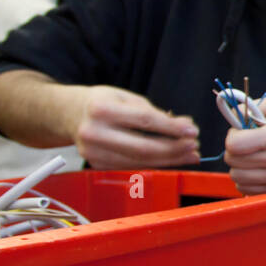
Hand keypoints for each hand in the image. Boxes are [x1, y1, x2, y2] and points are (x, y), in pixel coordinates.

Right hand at [75, 86, 198, 167]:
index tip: (192, 131)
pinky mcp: (98, 166)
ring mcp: (93, 153)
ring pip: (140, 161)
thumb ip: (155, 113)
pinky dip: (156, 164)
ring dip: (170, 159)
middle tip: (194, 146)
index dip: (171, 128)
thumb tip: (185, 126)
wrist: (70, 115)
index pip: (144, 121)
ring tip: (190, 154)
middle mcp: (94, 133)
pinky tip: (173, 159)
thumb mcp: (127, 98)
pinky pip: (134, 166)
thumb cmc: (103, 103)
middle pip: (143, 147)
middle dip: (174, 148)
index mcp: (101, 109)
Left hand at [224, 97, 265, 193]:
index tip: (240, 133)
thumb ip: (254, 105)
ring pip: (236, 176)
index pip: (234, 143)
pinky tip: (257, 170)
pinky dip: (246, 180)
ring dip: (239, 166)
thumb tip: (231, 112)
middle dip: (234, 150)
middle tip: (246, 145)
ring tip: (251, 158)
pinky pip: (245, 188)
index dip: (232, 136)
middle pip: (232, 160)